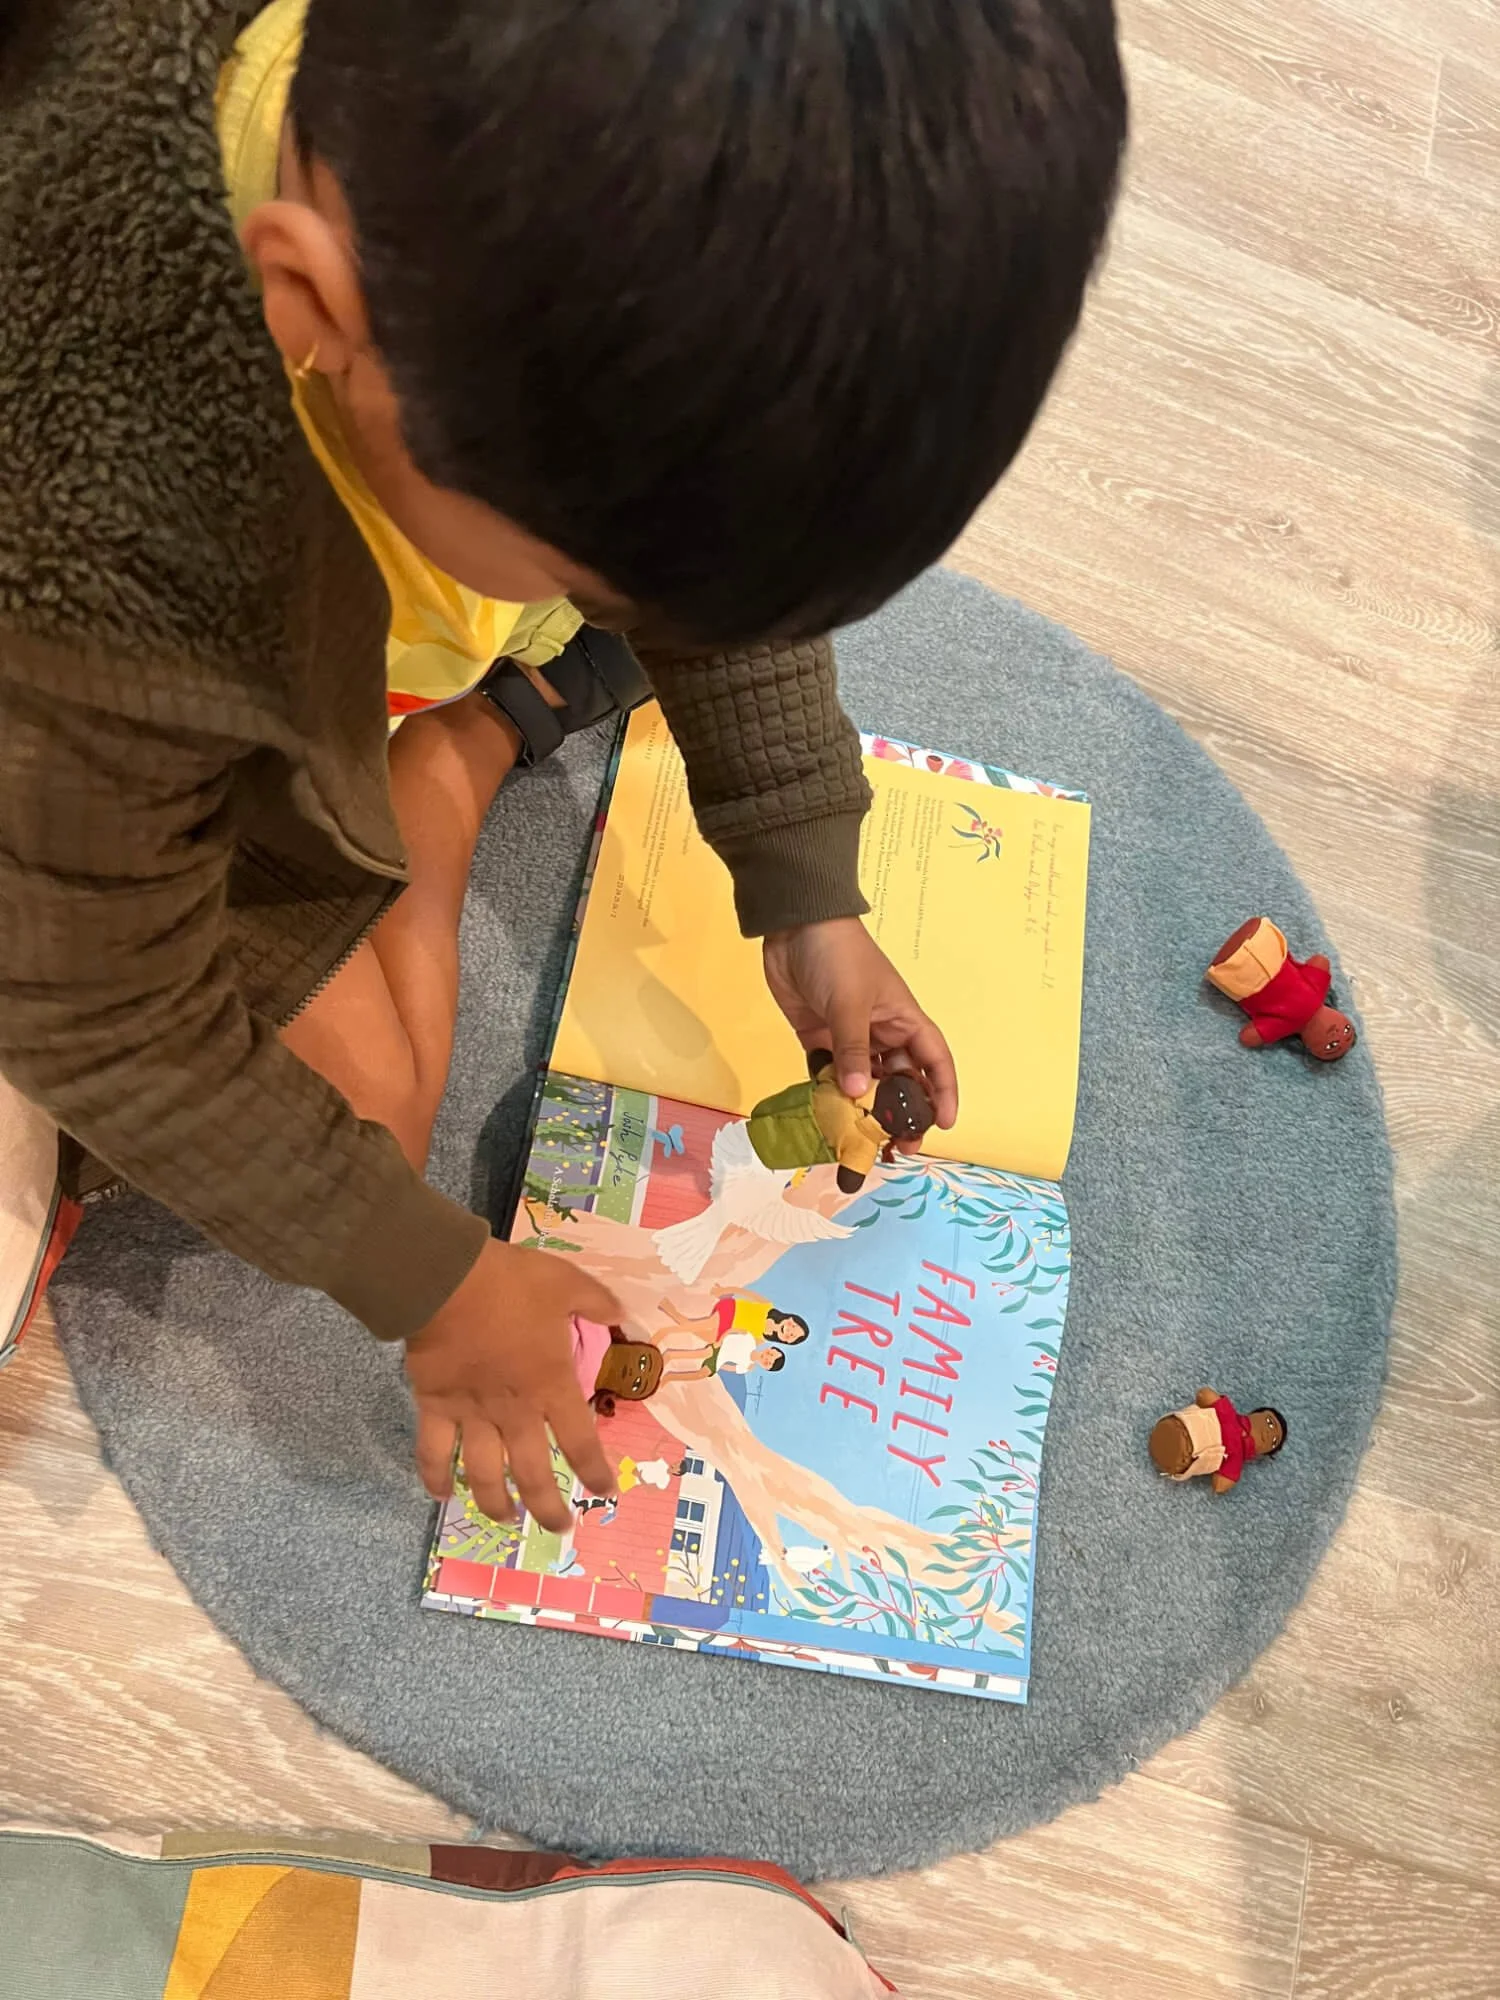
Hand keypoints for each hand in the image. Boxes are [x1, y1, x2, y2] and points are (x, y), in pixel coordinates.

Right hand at [406, 1238, 621, 1531]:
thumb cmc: (511, 1283)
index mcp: (551, 1385)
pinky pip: (433, 1453)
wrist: (446, 1279)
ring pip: (485, 1475)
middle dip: (549, 1508)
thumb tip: (623, 1316)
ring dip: (496, 1504)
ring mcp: (472, 1415)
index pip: (580, 1441)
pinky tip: (441, 1496)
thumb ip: (597, 1303)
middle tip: (560, 1529)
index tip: (605, 1491)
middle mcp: (515, 1411)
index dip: (595, 1471)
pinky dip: (435, 1477)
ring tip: (507, 1521)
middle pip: (534, 1474)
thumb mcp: (567, 1283)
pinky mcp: (435, 1408)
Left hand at [762, 917, 957, 1138]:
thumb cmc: (838, 955)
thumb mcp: (850, 1002)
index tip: (945, 1123)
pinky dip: (829, 1094)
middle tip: (898, 1145)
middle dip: (902, 1112)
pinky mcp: (819, 1038)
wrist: (794, 926)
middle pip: (901, 1080)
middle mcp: (882, 1032)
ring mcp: (850, 1037)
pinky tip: (828, 1117)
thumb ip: (852, 1050)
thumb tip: (856, 1094)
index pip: (934, 1060)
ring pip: (864, 1082)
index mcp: (903, 1019)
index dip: (943, 1092)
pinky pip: (829, 1074)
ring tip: (863, 1140)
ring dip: (865, 1108)